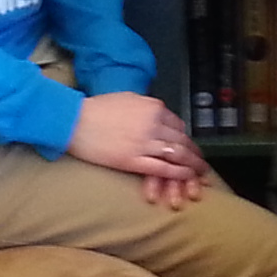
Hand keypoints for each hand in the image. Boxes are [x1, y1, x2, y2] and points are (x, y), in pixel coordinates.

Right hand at [69, 92, 206, 206]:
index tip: (188, 145)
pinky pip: (163, 168)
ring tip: (199, 174)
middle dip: (194, 153)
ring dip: (192, 165)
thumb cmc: (97, 108)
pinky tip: (185, 177)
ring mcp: (145, 143)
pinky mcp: (134, 161)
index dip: (185, 138)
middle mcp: (154, 124)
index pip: (178, 125)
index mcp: (153, 108)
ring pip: (177, 155)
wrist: (75, 121)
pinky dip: (178, 173)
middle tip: (201, 163)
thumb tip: (156, 114)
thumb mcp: (128, 99)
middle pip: (182, 140)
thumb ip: (146, 107)